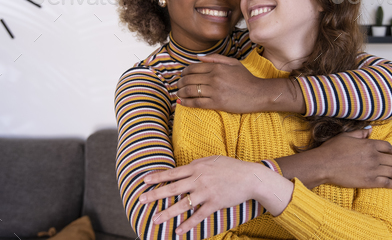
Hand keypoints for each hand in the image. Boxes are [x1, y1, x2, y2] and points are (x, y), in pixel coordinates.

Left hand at [140, 156, 259, 234]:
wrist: (250, 177)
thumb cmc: (230, 167)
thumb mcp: (212, 160)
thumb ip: (197, 165)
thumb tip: (184, 168)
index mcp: (197, 167)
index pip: (172, 173)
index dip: (157, 177)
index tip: (144, 181)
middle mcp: (199, 180)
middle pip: (172, 188)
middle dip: (155, 195)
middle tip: (141, 200)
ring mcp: (206, 192)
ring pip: (182, 204)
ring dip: (167, 213)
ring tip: (155, 219)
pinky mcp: (214, 204)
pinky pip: (198, 216)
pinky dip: (188, 224)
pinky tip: (178, 231)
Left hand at [177, 54, 268, 112]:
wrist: (258, 93)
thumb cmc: (246, 78)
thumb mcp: (233, 63)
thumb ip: (215, 58)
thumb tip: (198, 57)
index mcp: (217, 67)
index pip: (194, 68)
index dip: (185, 72)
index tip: (182, 76)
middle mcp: (214, 78)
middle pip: (190, 79)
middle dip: (180, 82)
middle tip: (178, 85)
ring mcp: (215, 91)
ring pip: (191, 91)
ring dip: (181, 92)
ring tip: (178, 93)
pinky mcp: (217, 103)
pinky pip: (197, 102)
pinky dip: (187, 102)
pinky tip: (182, 102)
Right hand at [317, 129, 391, 188]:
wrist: (324, 164)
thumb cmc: (332, 149)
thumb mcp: (346, 136)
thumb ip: (360, 133)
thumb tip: (370, 130)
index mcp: (369, 144)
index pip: (388, 147)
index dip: (390, 150)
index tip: (389, 154)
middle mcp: (374, 157)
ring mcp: (373, 170)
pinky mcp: (369, 182)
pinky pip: (387, 183)